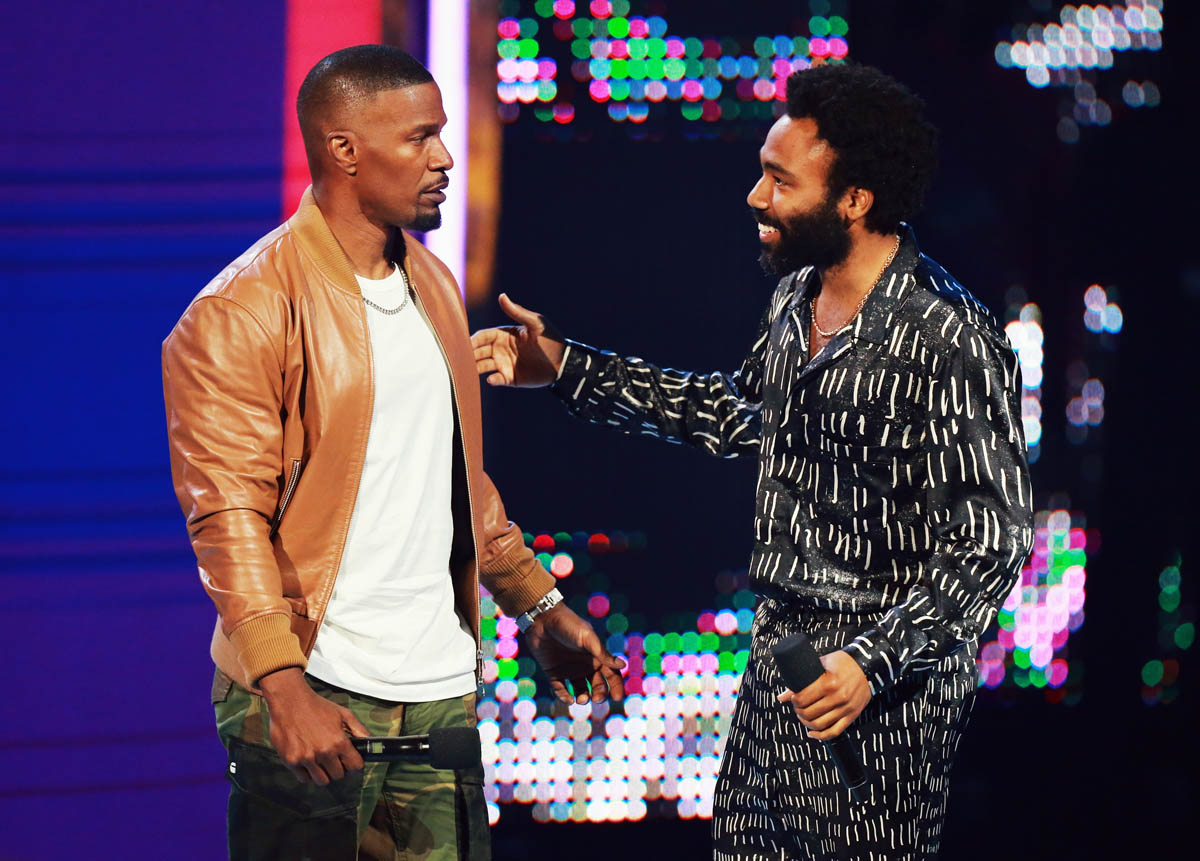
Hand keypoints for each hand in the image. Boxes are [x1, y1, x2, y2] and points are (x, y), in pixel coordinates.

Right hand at [259, 668, 368, 784]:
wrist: (290, 701)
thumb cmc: (316, 706)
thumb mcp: (343, 713)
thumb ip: (358, 729)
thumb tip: (369, 742)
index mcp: (338, 741)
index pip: (355, 766)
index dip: (354, 764)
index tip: (350, 762)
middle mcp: (323, 752)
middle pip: (338, 775)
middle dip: (338, 769)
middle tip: (334, 760)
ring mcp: (306, 758)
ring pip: (321, 780)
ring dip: (323, 773)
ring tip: (320, 762)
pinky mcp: (291, 761)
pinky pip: (303, 778)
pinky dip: (307, 773)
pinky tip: (308, 761)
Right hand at [471, 293, 564, 386]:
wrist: (563, 361)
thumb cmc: (551, 338)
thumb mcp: (535, 322)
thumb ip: (516, 312)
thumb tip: (501, 295)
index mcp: (504, 335)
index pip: (483, 336)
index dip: (474, 339)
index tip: (467, 344)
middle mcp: (500, 349)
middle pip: (479, 351)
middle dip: (469, 354)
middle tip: (461, 359)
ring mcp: (504, 364)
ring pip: (483, 366)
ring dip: (475, 368)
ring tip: (470, 371)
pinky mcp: (510, 378)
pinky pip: (496, 379)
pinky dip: (492, 380)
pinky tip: (492, 379)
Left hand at [523, 603, 625, 704]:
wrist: (542, 619)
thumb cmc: (568, 625)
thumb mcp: (587, 638)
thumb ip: (602, 653)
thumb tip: (622, 665)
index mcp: (596, 656)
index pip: (611, 674)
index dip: (616, 686)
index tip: (618, 697)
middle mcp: (584, 665)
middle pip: (597, 685)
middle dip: (599, 694)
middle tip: (597, 699)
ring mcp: (569, 670)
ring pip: (580, 690)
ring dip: (583, 697)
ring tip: (582, 699)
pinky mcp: (553, 673)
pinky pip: (560, 689)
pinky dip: (565, 697)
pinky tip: (569, 699)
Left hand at [776, 650, 870, 739]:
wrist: (868, 666)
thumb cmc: (843, 662)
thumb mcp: (821, 664)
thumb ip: (802, 678)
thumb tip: (781, 696)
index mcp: (829, 683)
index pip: (803, 699)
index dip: (793, 700)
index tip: (792, 698)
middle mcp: (838, 697)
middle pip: (809, 713)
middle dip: (798, 712)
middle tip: (796, 707)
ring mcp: (846, 708)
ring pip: (820, 725)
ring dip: (806, 723)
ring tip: (803, 717)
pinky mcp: (852, 715)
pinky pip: (835, 732)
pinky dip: (821, 736)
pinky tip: (812, 733)